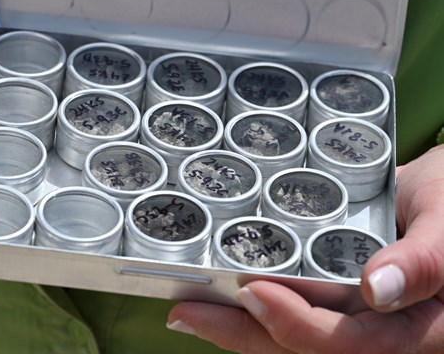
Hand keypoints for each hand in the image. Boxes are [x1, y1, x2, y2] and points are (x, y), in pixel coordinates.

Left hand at [167, 144, 443, 352]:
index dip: (299, 325)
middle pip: (305, 346)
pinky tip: (217, 288)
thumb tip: (376, 290)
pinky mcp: (333, 289)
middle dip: (244, 332)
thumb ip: (423, 263)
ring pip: (291, 330)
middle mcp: (377, 329)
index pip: (351, 344)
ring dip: (239, 321)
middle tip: (187, 312)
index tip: (254, 292)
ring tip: (188, 305)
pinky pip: (292, 302)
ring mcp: (352, 311)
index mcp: (414, 329)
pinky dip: (253, 298)